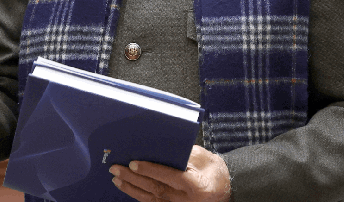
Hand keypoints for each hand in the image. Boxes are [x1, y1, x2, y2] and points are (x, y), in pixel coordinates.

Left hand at [109, 145, 230, 201]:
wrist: (227, 190)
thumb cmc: (214, 171)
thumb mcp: (204, 158)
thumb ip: (184, 154)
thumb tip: (160, 147)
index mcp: (195, 186)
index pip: (169, 177)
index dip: (150, 170)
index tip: (133, 163)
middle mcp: (186, 201)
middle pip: (155, 189)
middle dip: (133, 178)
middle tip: (116, 169)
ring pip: (151, 199)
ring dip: (131, 188)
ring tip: (116, 179)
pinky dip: (139, 196)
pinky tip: (128, 188)